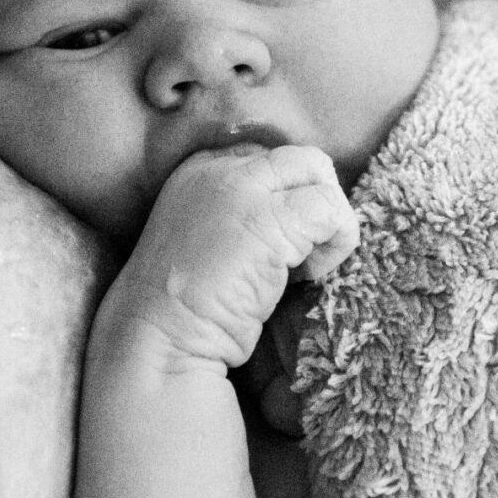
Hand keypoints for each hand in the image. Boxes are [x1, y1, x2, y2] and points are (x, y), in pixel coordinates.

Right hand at [98, 145, 356, 372]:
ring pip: (321, 175)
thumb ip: (243, 211)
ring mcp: (243, 190)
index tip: (279, 247)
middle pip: (302, 160)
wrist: (159, 338)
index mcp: (199, 171)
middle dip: (319, 201)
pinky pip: (331, 210)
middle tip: (303, 254)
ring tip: (302, 269)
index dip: (290, 199)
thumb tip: (304, 211)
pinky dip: (338, 243)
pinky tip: (307, 277)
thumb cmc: (187, 307)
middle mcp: (219, 169)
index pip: (272, 161)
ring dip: (331, 225)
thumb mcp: (206, 238)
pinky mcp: (269, 219)